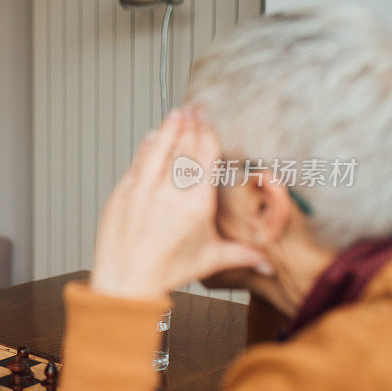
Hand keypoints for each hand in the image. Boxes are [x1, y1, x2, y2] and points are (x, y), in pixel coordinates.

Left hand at [90, 106, 271, 299]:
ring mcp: (143, 190)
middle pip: (182, 149)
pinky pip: (137, 163)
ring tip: (176, 112)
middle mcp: (169, 192)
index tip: (207, 120)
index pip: (204, 159)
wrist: (126, 282)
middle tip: (194, 108)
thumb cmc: (166, 271)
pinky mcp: (122, 193)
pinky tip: (152, 137)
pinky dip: (146, 148)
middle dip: (189, 126)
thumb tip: (269, 267)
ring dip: (168, 129)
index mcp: (195, 204)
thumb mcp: (209, 260)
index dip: (206, 136)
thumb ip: (241, 255)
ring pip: (158, 150)